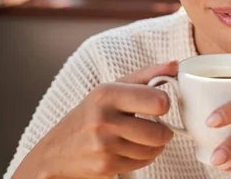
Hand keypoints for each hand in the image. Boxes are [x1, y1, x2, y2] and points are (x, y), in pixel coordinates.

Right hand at [13, 61, 177, 178]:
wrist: (55, 152)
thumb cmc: (90, 115)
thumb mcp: (112, 89)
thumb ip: (145, 75)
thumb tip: (175, 64)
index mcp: (107, 94)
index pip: (158, 101)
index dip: (164, 104)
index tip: (158, 105)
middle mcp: (103, 119)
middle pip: (160, 132)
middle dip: (164, 131)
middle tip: (156, 126)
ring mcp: (104, 145)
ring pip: (154, 149)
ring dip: (154, 145)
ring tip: (142, 137)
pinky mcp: (106, 166)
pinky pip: (143, 163)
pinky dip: (144, 157)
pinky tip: (131, 149)